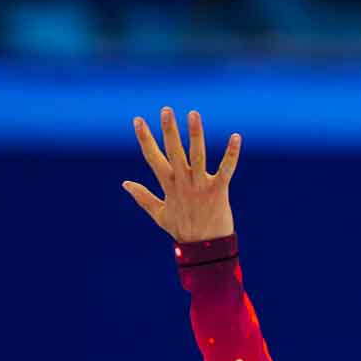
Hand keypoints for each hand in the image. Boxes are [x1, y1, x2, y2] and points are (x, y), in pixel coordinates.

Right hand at [122, 107, 241, 242]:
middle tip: (166, 110)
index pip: (153, 158)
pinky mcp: (218, 190)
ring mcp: (201, 186)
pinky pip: (226, 169)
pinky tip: (236, 137)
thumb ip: (143, 197)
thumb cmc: (183, 232)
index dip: (145, 139)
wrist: (206, 250)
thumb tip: (125, 183)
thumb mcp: (160, 215)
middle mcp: (184, 183)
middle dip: (169, 131)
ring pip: (197, 156)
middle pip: (174, 152)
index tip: (138, 120)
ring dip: (196, 135)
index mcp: (169, 186)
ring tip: (193, 114)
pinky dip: (231, 153)